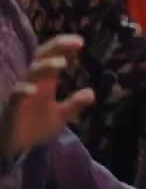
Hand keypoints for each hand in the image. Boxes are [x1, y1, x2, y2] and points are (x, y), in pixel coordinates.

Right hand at [0, 35, 94, 155]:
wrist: (14, 147)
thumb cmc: (34, 126)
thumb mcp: (60, 116)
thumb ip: (73, 104)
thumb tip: (91, 93)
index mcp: (46, 82)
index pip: (53, 57)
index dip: (64, 47)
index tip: (80, 41)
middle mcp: (33, 83)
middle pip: (41, 58)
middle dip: (57, 47)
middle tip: (76, 42)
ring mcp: (21, 94)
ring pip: (30, 73)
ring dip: (45, 66)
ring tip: (62, 63)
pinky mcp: (11, 108)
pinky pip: (15, 96)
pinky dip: (23, 91)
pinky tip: (33, 90)